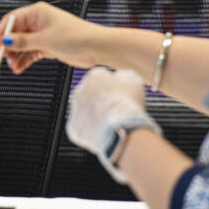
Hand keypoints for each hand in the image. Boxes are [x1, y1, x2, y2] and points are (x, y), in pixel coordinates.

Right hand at [0, 1, 100, 73]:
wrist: (95, 47)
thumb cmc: (75, 36)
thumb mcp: (44, 40)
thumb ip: (22, 42)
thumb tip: (5, 42)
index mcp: (37, 12)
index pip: (11, 20)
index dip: (1, 33)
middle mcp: (38, 22)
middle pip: (15, 33)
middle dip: (9, 47)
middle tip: (3, 60)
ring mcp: (43, 34)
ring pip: (23, 45)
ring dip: (16, 56)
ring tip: (14, 67)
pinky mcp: (48, 46)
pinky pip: (31, 53)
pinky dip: (25, 60)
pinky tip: (19, 68)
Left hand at [66, 67, 158, 182]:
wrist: (121, 130)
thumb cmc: (129, 106)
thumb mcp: (135, 83)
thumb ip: (126, 76)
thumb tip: (122, 77)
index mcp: (94, 76)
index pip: (103, 79)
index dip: (114, 89)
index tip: (121, 97)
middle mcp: (80, 90)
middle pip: (92, 94)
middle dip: (102, 101)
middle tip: (116, 111)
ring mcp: (75, 109)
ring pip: (87, 110)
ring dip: (96, 115)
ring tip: (112, 123)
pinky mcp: (73, 127)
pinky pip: (84, 127)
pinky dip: (92, 130)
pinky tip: (105, 131)